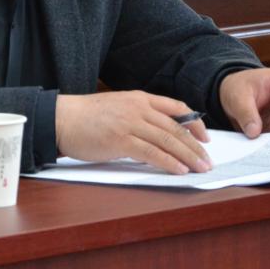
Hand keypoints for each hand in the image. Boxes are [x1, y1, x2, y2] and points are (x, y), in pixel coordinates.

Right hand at [56, 91, 212, 174]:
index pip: (176, 107)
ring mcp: (130, 123)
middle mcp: (138, 108)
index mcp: (139, 98)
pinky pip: (152, 153)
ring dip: (188, 156)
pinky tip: (179, 170)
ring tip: (200, 168)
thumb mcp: (118, 108)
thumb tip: (158, 137)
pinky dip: (168, 162)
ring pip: (168, 140)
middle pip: (176, 127)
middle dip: (195, 145)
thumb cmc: (86, 117)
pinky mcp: (121, 140)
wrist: (61, 118)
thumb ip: (139, 117)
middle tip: (208, 160)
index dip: (194, 122)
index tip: (205, 137)